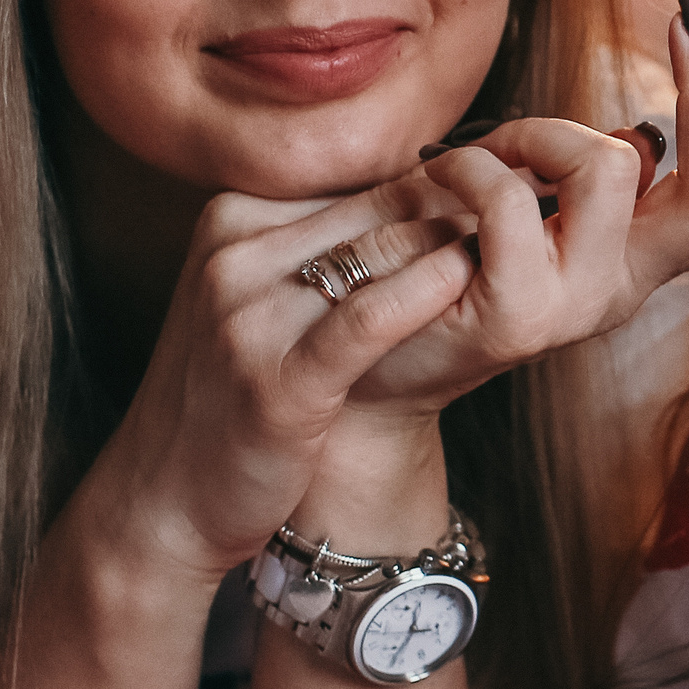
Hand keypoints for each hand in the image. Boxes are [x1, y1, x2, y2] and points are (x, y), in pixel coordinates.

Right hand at [86, 178, 482, 583]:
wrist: (163, 500)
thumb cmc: (230, 396)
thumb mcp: (260, 299)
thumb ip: (320, 248)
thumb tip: (430, 195)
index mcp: (230, 222)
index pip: (356, 189)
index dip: (434, 195)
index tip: (494, 201)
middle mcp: (233, 256)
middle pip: (373, 215)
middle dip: (454, 216)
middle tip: (526, 219)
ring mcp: (249, 315)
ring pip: (377, 255)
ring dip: (452, 250)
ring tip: (512, 253)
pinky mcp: (276, 379)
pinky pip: (366, 319)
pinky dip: (424, 295)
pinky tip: (467, 281)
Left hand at [346, 7, 688, 419]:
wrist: (366, 367)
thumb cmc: (442, 269)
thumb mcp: (537, 217)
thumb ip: (596, 183)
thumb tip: (646, 135)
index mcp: (640, 263)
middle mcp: (625, 288)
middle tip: (687, 29)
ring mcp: (576, 306)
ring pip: (613, 168)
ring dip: (542, 129)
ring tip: (490, 151)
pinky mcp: (514, 313)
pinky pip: (509, 198)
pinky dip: (470, 163)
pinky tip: (440, 174)